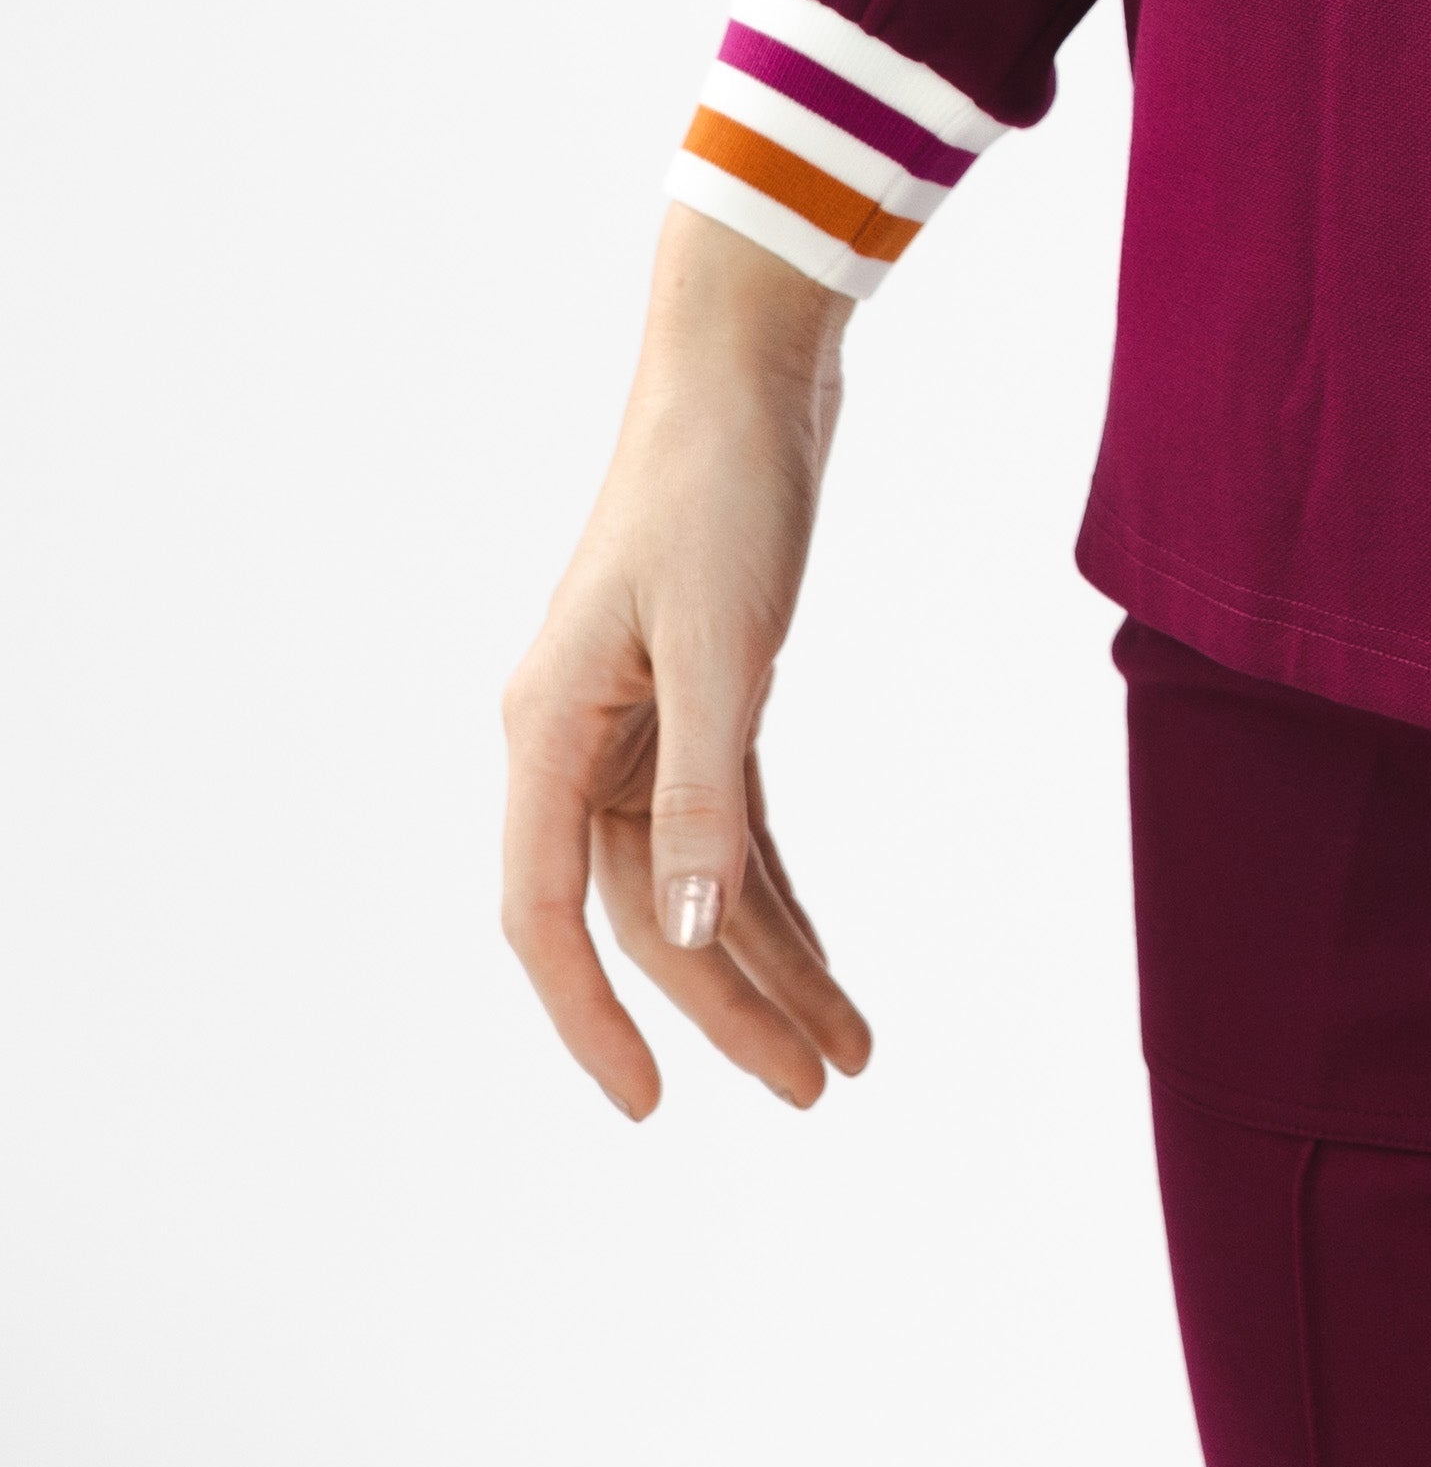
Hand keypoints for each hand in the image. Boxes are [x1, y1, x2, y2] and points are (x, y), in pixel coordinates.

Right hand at [500, 207, 872, 1120]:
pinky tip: (822, 952)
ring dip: (769, 961)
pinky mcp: (699, 695)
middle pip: (641, 912)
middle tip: (819, 1087)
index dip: (593, 1018)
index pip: (544, 915)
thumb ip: (699, 796)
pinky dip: (776, 890)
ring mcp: (636, 721)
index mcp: (550, 730)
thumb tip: (682, 934)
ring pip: (691, 880)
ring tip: (849, 1048)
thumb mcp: (720, 644)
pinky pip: (728, 827)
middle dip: (729, 1007)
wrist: (748, 362)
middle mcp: (577, 739)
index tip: (654, 1104)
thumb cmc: (719, 483)